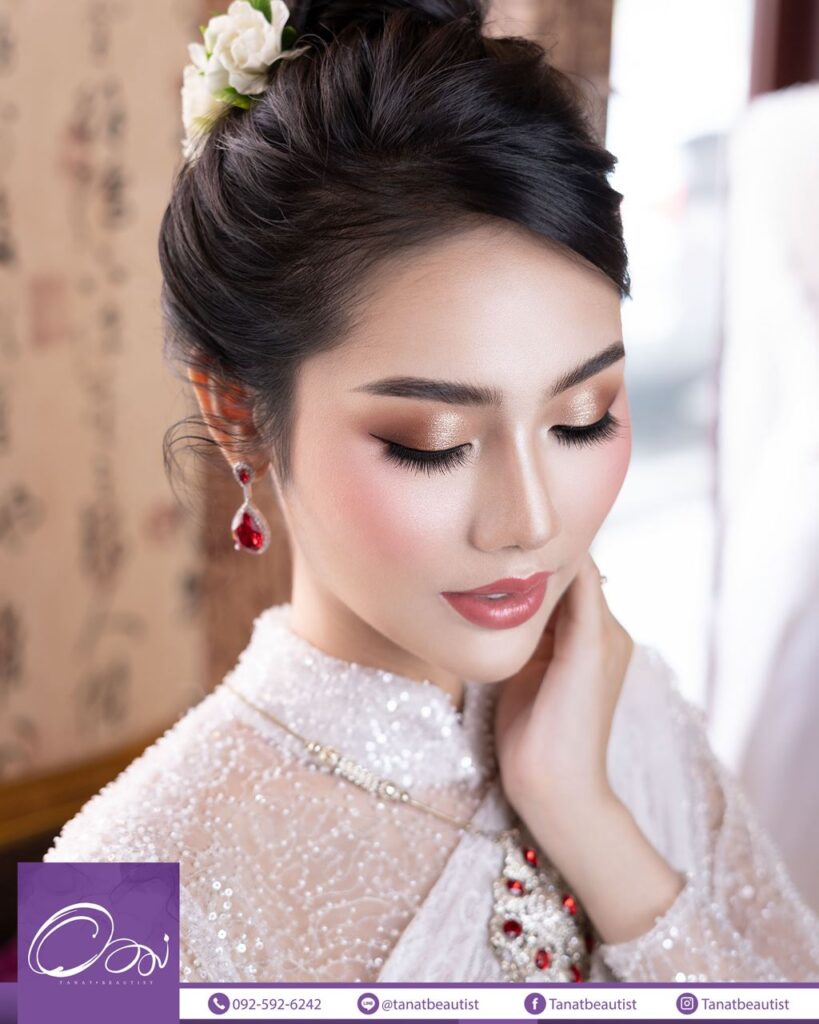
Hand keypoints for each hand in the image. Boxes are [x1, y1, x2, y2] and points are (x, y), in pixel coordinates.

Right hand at [493, 550, 633, 831]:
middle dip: (533, 563)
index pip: (584, 572)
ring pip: (533, 602)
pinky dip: (504, 609)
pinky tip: (482, 596)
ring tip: (485, 559)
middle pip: (556, 584)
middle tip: (498, 535)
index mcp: (605, 629)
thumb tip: (577, 551)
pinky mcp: (525, 666)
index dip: (561, 547)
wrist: (550, 784)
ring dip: (515, 584)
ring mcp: (552, 650)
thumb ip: (582, 602)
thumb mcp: (585, 654)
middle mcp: (582, 635)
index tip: (530, 520)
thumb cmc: (576, 724)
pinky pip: (517, 625)